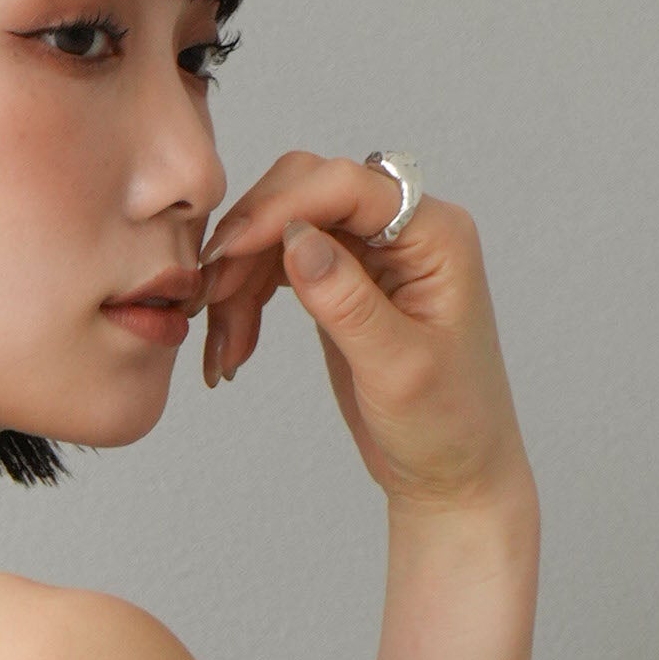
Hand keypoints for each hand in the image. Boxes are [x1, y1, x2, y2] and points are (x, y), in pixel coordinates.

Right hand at [200, 152, 529, 509]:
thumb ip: (346, 300)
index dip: (281, 208)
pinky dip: (247, 298)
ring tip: (225, 349)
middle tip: (208, 297)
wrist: (450, 473)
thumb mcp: (398, 368)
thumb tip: (295, 240)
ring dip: (240, 280)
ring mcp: (371, 253)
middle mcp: (405, 230)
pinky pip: (280, 265)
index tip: (224, 252)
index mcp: (435, 236)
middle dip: (251, 240)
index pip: (348, 186)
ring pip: (282, 230)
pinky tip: (234, 345)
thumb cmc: (446, 425)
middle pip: (306, 192)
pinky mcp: (342, 281)